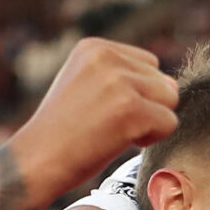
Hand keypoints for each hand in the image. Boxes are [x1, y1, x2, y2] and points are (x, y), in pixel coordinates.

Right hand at [9, 38, 179, 204]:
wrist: (35, 162)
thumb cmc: (60, 134)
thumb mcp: (85, 87)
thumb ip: (123, 78)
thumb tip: (174, 86)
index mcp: (94, 47)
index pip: (147, 64)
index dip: (134, 94)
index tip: (101, 111)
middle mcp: (108, 56)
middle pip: (162, 81)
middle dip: (145, 107)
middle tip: (107, 126)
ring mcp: (119, 81)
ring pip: (169, 100)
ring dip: (149, 123)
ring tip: (113, 133)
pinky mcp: (131, 108)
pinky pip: (169, 123)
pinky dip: (151, 139)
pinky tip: (120, 142)